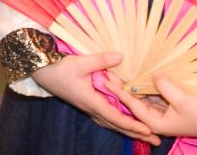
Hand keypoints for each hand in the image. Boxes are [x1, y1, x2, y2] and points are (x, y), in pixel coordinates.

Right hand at [30, 53, 159, 144]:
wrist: (40, 71)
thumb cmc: (59, 67)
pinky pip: (106, 118)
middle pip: (117, 125)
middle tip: (156, 141)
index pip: (116, 117)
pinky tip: (123, 123)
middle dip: (136, 133)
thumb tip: (121, 56)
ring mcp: (88, 107)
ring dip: (128, 130)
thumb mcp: (80, 62)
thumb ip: (101, 60)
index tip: (148, 129)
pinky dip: (118, 123)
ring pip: (111, 123)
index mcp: (91, 101)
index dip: (133, 124)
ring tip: (144, 136)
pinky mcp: (86, 103)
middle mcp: (91, 108)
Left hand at [103, 73, 196, 138]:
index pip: (133, 105)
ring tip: (118, 71)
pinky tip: (136, 73)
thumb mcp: (182, 100)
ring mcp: (161, 112)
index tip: (108, 81)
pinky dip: (144, 85)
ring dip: (132, 84)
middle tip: (108, 72)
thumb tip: (154, 74)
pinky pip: (152, 94)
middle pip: (134, 101)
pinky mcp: (167, 105)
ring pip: (142, 96)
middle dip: (122, 87)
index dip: (120, 92)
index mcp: (156, 123)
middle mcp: (155, 119)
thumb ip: (165, 87)